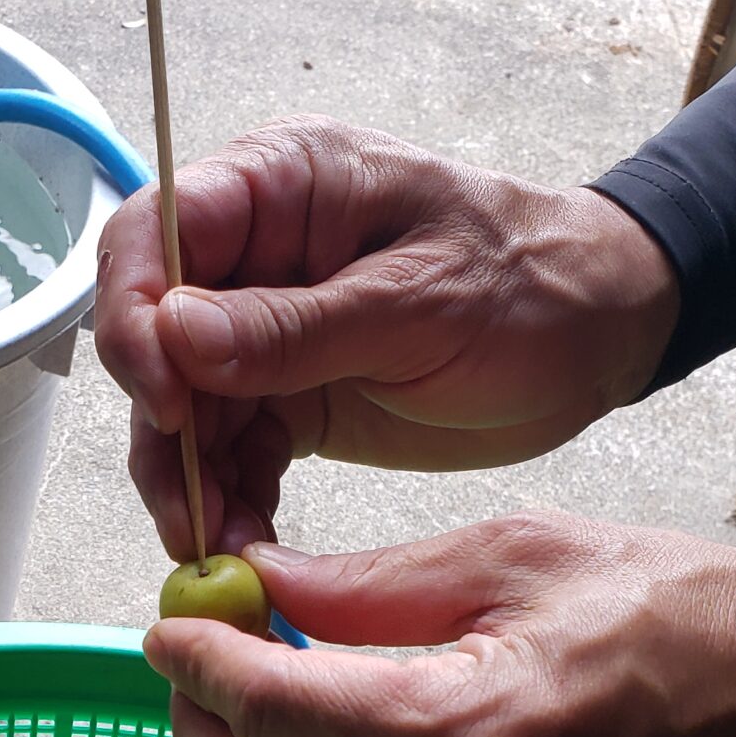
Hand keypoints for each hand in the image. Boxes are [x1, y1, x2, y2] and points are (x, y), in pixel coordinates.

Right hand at [94, 116, 680, 559]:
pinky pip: (230, 451)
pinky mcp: (288, 399)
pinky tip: (244, 548)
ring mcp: (265, 332)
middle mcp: (253, 255)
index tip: (164, 398)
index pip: (155, 232)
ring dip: (189, 481)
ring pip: (182, 409)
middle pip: (153, 335)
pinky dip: (230, 500)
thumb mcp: (418, 302)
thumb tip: (174, 335)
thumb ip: (294, 325)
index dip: (135, 314)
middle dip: (161, 427)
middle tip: (187, 508)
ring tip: (216, 549)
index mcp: (280, 187)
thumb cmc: (531, 283)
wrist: (600, 337)